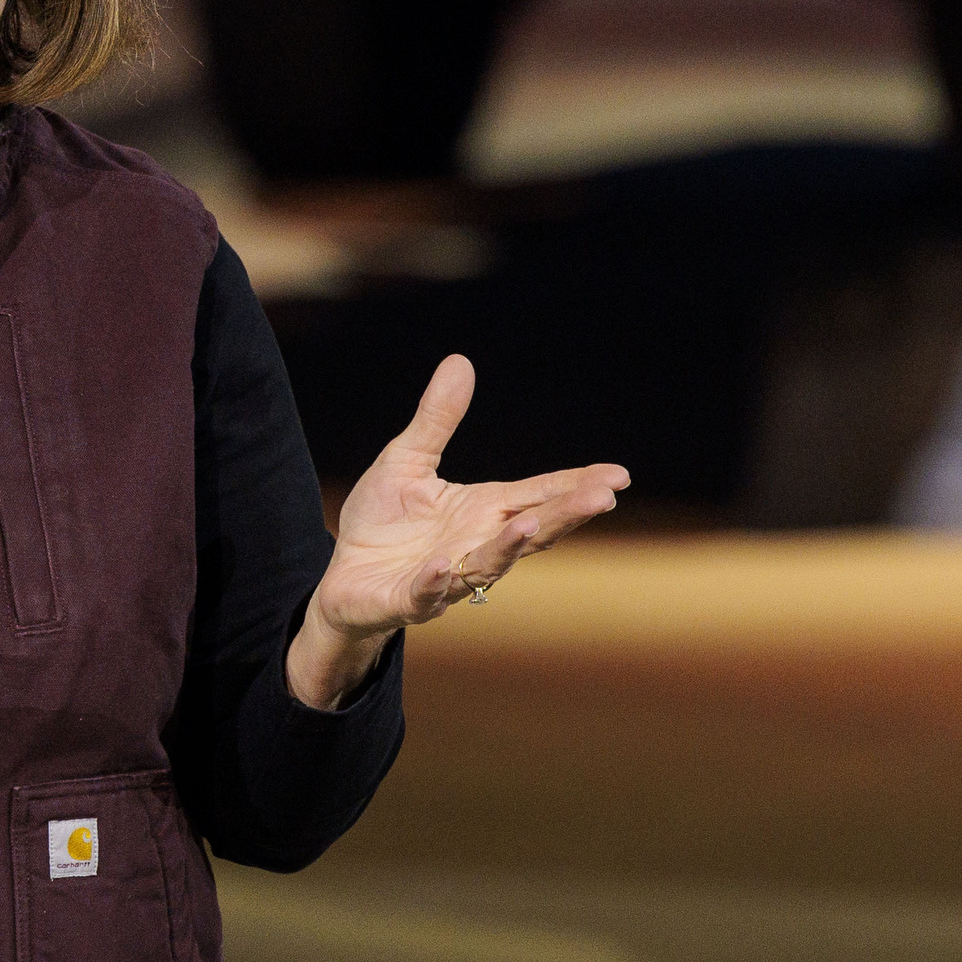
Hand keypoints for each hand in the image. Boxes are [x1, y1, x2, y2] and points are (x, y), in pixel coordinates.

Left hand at [287, 354, 627, 709]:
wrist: (342, 577)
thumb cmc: (382, 521)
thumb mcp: (407, 460)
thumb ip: (437, 420)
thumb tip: (460, 361)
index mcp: (482, 510)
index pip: (538, 495)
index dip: (576, 486)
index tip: (618, 476)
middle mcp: (475, 544)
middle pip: (530, 530)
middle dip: (565, 514)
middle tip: (603, 498)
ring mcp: (446, 577)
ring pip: (487, 564)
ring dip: (509, 547)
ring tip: (532, 524)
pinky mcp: (408, 599)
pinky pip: (425, 593)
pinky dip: (436, 582)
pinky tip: (443, 566)